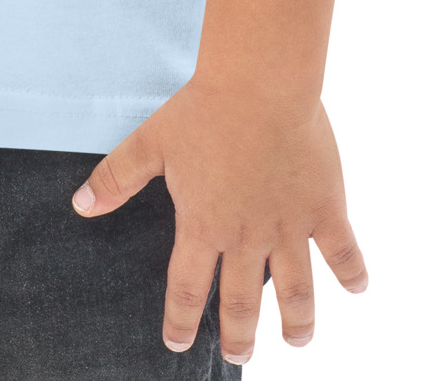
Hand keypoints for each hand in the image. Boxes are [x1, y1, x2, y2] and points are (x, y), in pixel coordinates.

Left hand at [72, 77, 366, 359]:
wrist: (259, 85)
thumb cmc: (204, 109)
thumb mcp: (150, 143)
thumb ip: (116, 178)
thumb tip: (80, 205)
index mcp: (203, 225)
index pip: (186, 288)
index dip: (180, 319)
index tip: (176, 343)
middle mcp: (246, 237)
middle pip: (241, 301)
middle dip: (238, 335)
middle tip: (239, 355)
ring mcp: (289, 227)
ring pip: (295, 291)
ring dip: (297, 321)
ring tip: (297, 342)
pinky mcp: (324, 208)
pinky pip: (342, 251)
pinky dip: (352, 274)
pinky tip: (358, 291)